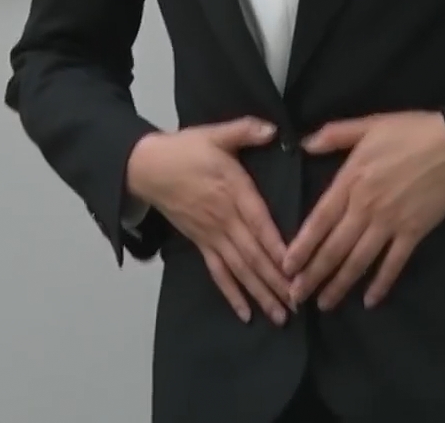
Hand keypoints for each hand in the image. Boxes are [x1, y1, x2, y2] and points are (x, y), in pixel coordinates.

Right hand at [126, 118, 291, 324]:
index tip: (295, 267)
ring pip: (239, 269)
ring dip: (260, 293)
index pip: (259, 223)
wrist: (146, 167)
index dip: (276, 245)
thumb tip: (273, 130)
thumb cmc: (185, 150)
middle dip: (275, 280)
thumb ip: (245, 130)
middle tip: (298, 303)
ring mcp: (212, 235)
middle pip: (253, 254)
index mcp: (233, 191)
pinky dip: (232, 294)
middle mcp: (225, 219)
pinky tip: (246, 314)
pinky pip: (218, 273)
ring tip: (280, 316)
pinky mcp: (201, 244)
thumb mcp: (215, 134)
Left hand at [284, 112, 444, 310]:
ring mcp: (390, 222)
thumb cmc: (410, 131)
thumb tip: (303, 145)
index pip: (319, 219)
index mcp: (351, 180)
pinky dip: (381, 283)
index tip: (286, 267)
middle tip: (296, 297)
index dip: (302, 246)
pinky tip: (369, 301)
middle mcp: (366, 206)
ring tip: (324, 304)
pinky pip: (394, 264)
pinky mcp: (414, 233)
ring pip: (359, 260)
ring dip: (340, 284)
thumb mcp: (368, 125)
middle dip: (313, 274)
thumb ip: (334, 135)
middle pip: (334, 247)